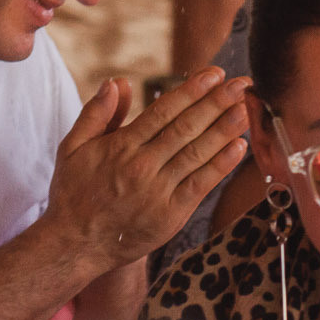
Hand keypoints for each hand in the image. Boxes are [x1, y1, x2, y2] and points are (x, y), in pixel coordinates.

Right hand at [43, 67, 249, 272]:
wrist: (75, 245)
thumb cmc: (74, 193)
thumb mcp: (73, 147)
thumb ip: (96, 113)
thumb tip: (116, 82)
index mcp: (121, 146)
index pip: (164, 110)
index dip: (192, 90)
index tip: (214, 74)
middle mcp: (143, 166)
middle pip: (187, 127)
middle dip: (217, 103)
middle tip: (241, 84)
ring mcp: (158, 192)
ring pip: (198, 153)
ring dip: (225, 129)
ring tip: (247, 108)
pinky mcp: (171, 215)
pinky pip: (201, 185)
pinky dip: (221, 165)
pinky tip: (239, 147)